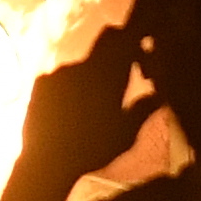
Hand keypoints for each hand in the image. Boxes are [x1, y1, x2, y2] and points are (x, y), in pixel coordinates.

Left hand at [13, 19, 160, 193]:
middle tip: (125, 76)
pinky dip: (69, 87)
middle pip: (105, 42)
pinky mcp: (40, 83)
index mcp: (107, 74)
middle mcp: (83, 65)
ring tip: (92, 105)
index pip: (124, 38)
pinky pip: (61, 77)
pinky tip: (69, 110)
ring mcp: (58, 72)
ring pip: (83, 64)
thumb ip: (144, 108)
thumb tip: (160, 93)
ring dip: (92, 76)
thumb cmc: (93, 149)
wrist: (48, 162)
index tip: (143, 51)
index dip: (135, 39)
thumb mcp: (126, 134)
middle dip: (118, 51)